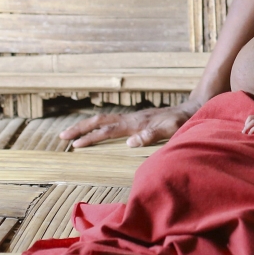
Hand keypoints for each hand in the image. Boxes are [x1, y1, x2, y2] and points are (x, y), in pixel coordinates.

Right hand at [59, 101, 198, 148]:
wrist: (191, 109)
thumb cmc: (182, 121)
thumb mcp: (171, 129)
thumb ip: (152, 135)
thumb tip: (130, 142)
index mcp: (136, 123)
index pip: (108, 130)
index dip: (91, 137)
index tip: (75, 145)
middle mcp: (132, 118)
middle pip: (101, 121)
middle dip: (81, 128)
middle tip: (62, 137)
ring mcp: (134, 118)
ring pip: (106, 120)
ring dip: (88, 126)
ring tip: (72, 133)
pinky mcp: (138, 120)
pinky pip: (114, 122)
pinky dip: (101, 125)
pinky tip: (97, 130)